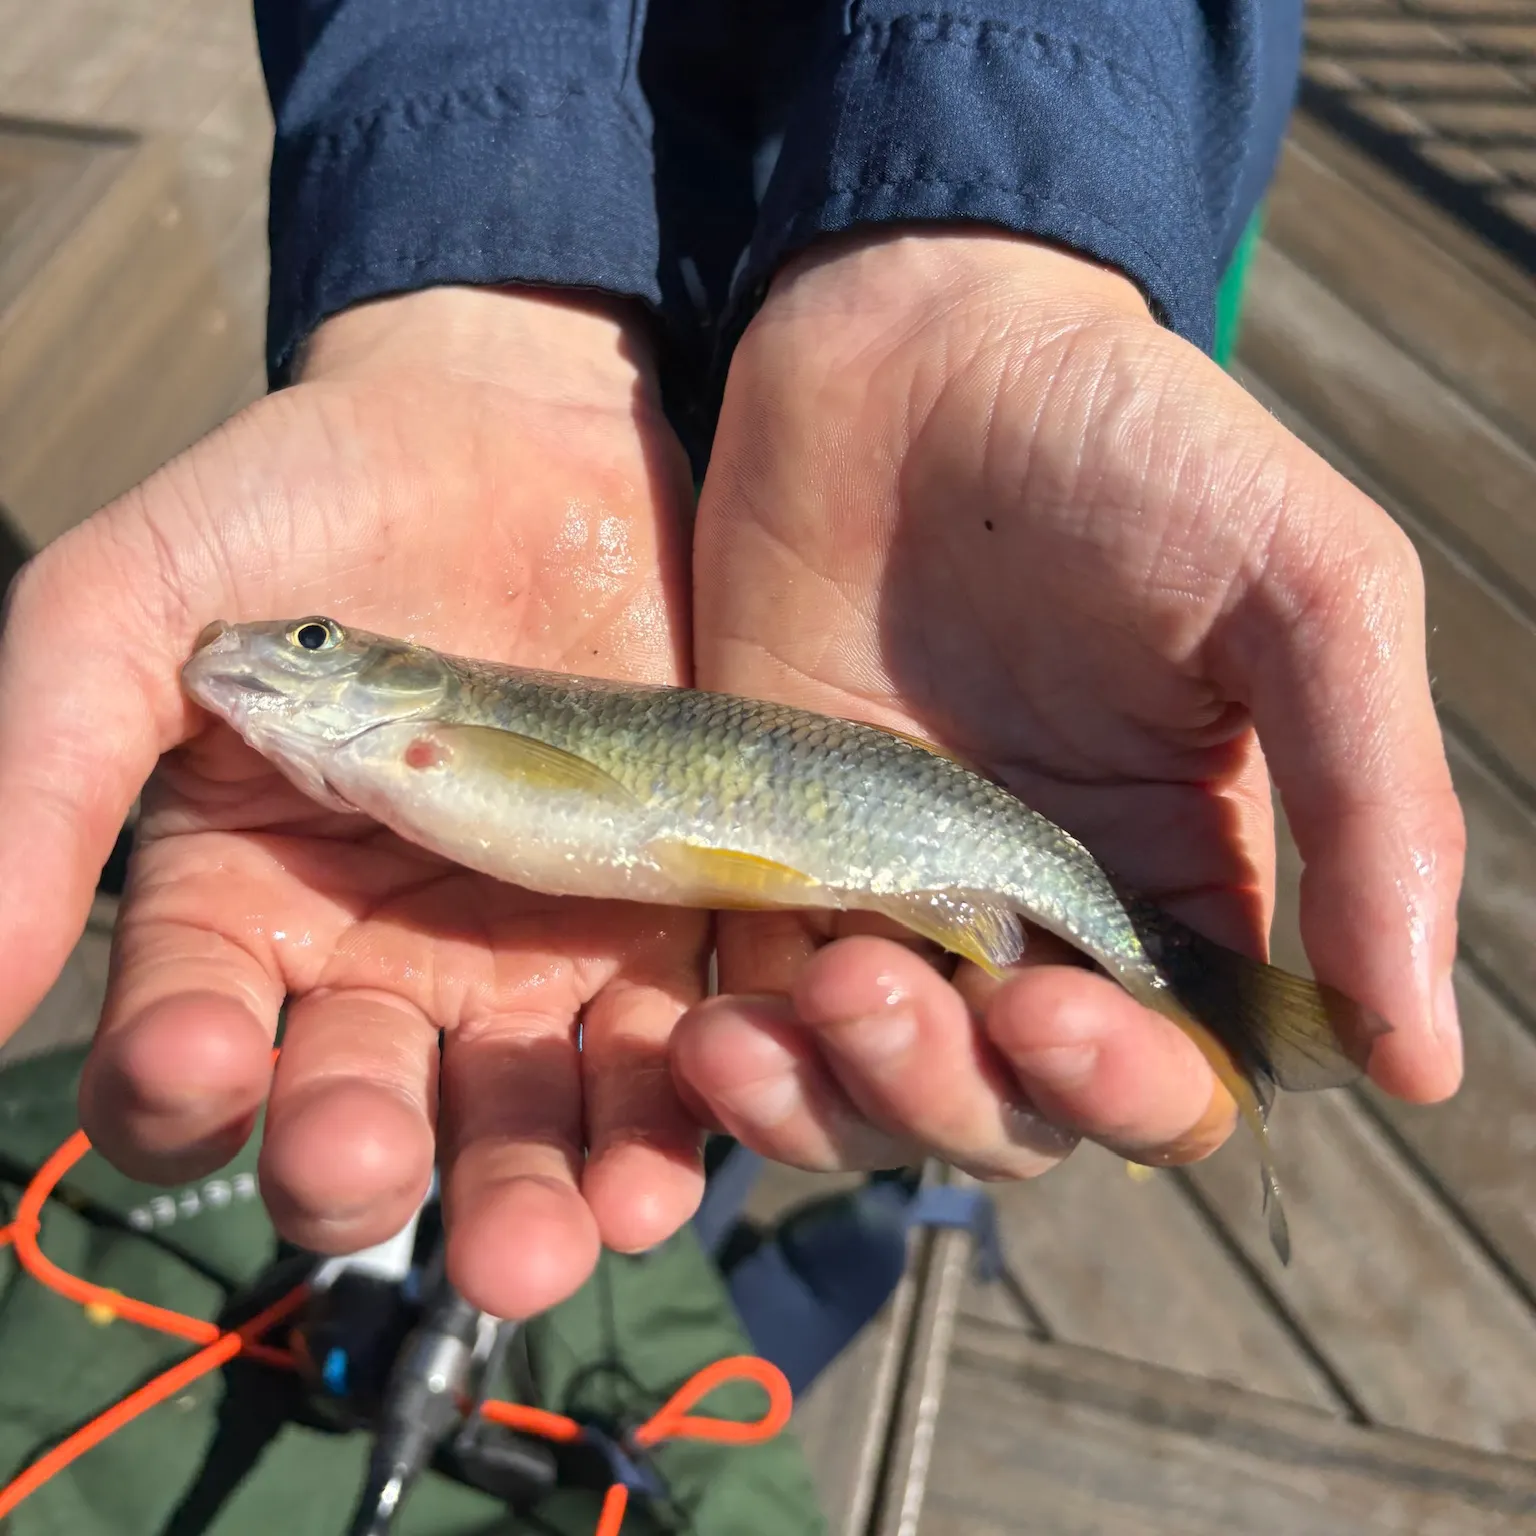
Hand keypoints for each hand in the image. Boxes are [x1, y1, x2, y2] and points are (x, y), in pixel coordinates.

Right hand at [0, 287, 706, 1316]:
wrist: (521, 433)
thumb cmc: (307, 505)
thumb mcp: (140, 602)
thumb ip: (51, 765)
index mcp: (244, 910)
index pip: (190, 1048)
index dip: (178, 1082)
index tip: (201, 1062)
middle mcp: (388, 964)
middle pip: (364, 1115)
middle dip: (360, 1166)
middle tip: (366, 1169)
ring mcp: (533, 955)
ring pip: (522, 1117)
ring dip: (527, 1194)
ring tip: (543, 1239)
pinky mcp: (659, 921)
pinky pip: (664, 1048)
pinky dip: (665, 1115)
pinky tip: (656, 1164)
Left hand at [675, 230, 1463, 1182]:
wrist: (915, 345)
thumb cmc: (1132, 446)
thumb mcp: (1301, 589)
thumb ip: (1369, 805)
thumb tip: (1423, 1062)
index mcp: (1166, 885)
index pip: (1167, 1078)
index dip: (1129, 1092)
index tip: (1063, 1018)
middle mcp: (1025, 921)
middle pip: (1002, 1112)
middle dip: (952, 1092)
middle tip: (884, 986)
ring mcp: (881, 895)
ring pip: (862, 1091)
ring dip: (830, 1095)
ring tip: (792, 1004)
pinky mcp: (761, 857)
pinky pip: (744, 1012)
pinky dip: (731, 1058)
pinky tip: (702, 1031)